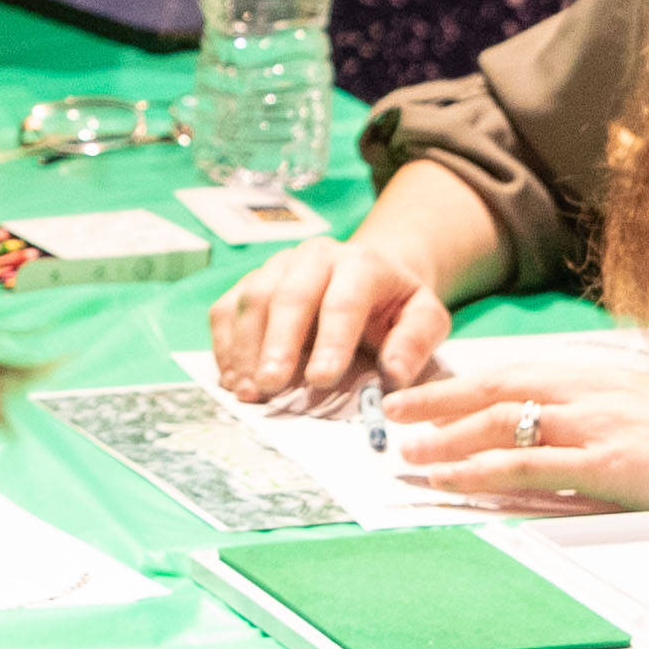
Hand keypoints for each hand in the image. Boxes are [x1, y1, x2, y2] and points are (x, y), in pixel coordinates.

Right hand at [207, 234, 451, 407]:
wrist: (369, 276)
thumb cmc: (395, 307)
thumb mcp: (424, 319)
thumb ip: (415, 344)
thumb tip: (394, 375)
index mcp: (362, 263)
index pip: (343, 300)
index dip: (331, 340)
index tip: (321, 378)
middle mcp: (315, 257)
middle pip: (288, 295)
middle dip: (277, 344)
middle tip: (271, 386)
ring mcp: (277, 266)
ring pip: (252, 299)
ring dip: (246, 349)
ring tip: (249, 391)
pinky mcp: (251, 281)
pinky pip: (226, 308)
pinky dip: (224, 346)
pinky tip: (233, 379)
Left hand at [377, 355, 648, 514]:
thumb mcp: (638, 405)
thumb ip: (590, 410)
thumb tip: (544, 427)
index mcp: (591, 375)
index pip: (508, 371)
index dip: (455, 382)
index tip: (415, 392)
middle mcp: (584, 391)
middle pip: (491, 388)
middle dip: (434, 401)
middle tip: (390, 416)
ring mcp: (592, 425)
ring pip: (499, 422)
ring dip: (445, 438)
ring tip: (406, 453)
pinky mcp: (605, 464)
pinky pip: (527, 466)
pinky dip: (479, 471)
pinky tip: (449, 480)